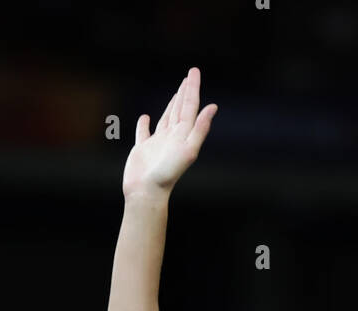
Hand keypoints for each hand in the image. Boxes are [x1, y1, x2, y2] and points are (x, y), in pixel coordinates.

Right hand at [123, 67, 216, 198]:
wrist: (148, 192)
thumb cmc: (168, 173)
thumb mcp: (189, 150)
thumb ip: (200, 129)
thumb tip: (213, 107)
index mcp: (183, 135)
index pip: (190, 107)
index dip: (192, 89)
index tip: (194, 71)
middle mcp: (173, 137)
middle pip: (181, 109)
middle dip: (186, 92)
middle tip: (189, 75)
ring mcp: (158, 143)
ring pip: (166, 118)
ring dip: (172, 105)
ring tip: (177, 93)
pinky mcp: (143, 149)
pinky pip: (144, 133)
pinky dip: (144, 124)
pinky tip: (145, 118)